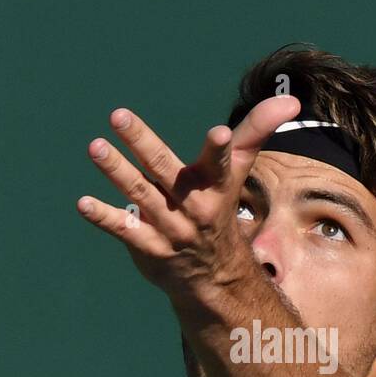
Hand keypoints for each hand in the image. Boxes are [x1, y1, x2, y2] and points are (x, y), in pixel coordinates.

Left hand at [78, 94, 301, 301]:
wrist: (212, 275)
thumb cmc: (219, 208)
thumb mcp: (238, 171)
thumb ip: (255, 131)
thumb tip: (292, 102)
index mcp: (216, 186)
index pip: (220, 163)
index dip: (219, 149)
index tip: (217, 134)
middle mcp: (193, 207)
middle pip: (165, 170)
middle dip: (142, 143)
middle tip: (118, 115)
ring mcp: (170, 229)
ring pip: (140, 195)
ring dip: (117, 171)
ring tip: (96, 147)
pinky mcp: (148, 247)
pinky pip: (125, 229)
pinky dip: (104, 217)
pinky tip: (83, 203)